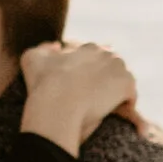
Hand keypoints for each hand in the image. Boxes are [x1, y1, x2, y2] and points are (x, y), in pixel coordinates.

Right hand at [17, 37, 137, 153]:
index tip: (83, 88)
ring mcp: (118, 68)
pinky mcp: (126, 85)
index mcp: (88, 48)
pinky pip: (130, 96)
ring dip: (116, 92)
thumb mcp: (32, 58)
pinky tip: (114, 115)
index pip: (96, 58)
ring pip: (122, 80)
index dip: (90, 74)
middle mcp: (106, 53)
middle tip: (96, 99)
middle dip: (106, 81)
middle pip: (112, 68)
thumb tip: (55, 46)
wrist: (56, 101)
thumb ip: (43, 48)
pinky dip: (125, 105)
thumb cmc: (43, 82)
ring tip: (105, 108)